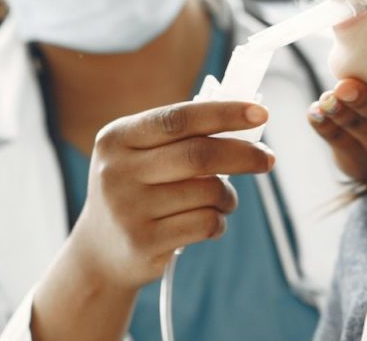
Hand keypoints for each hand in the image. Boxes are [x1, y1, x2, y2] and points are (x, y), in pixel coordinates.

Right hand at [72, 100, 274, 289]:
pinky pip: (205, 223)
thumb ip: (183, 136)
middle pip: (198, 155)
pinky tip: (211, 222)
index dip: (224, 113)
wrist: (99, 252)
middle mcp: (117, 171)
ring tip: (224, 200)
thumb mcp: (142, 155)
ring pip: (207, 192)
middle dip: (243, 155)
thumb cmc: (137, 190)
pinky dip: (220, 221)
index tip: (261, 113)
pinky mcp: (143, 242)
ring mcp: (128, 209)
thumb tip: (246, 120)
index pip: (178, 118)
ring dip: (228, 195)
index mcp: (117, 138)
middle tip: (267, 158)